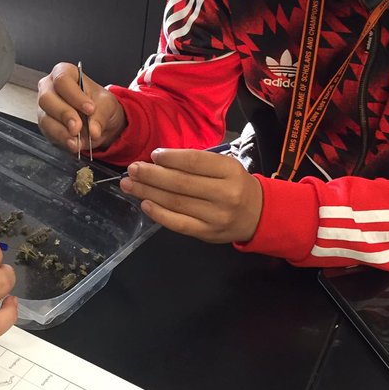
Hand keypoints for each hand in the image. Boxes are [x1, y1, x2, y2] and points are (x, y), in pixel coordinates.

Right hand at [37, 62, 126, 153]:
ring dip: (62, 130)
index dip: (74, 96)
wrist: (99, 121)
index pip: (62, 80)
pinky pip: (48, 132)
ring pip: (45, 117)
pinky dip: (62, 139)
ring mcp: (45, 107)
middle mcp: (49, 88)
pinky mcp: (45, 124)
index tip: (90, 109)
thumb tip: (93, 130)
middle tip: (79, 127)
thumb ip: (101, 115)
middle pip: (47, 98)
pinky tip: (73, 143)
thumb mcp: (107, 104)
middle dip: (64, 114)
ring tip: (77, 139)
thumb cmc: (99, 103)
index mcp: (64, 73)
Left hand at [120, 149, 263, 243]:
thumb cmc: (235, 184)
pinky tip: (145, 204)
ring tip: (130, 184)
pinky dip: (159, 214)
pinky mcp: (207, 233)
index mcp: (230, 171)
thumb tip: (159, 160)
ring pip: (176, 203)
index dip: (170, 158)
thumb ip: (198, 162)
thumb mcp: (226, 166)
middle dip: (152, 175)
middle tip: (133, 169)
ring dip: (148, 192)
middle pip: (181, 183)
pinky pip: (179, 223)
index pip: (195, 162)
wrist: (257, 214)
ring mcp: (216, 216)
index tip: (152, 155)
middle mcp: (225, 194)